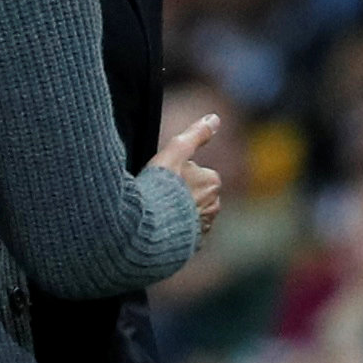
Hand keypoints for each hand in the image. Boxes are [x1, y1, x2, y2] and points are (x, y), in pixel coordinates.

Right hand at [146, 114, 221, 239]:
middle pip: (196, 194)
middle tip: (159, 193)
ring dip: (178, 212)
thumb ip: (195, 134)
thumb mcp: (175, 151)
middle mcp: (214, 206)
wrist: (148, 227)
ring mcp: (204, 227)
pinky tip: (160, 226)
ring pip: (191, 214)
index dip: (179, 174)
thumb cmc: (160, 186)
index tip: (164, 178)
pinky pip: (185, 233)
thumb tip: (215, 118)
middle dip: (182, 194)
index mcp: (212, 182)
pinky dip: (175, 230)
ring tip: (157, 210)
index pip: (199, 173)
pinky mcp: (192, 244)